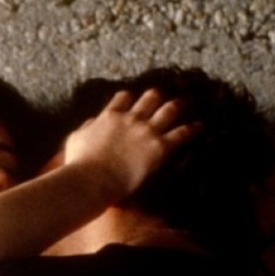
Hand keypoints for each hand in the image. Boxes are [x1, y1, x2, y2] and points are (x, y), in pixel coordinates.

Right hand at [63, 89, 199, 198]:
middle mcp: (131, 118)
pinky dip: (192, 129)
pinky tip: (199, 127)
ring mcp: (147, 131)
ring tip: (184, 105)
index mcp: (110, 116)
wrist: (94, 179)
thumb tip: (92, 122)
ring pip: (169, 110)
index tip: (132, 100)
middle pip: (150, 98)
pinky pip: (181, 133)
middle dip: (156, 97)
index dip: (129, 98)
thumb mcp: (75, 139)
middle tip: (161, 98)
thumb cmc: (79, 163)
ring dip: (178, 106)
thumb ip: (86, 127)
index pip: (123, 98)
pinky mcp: (160, 147)